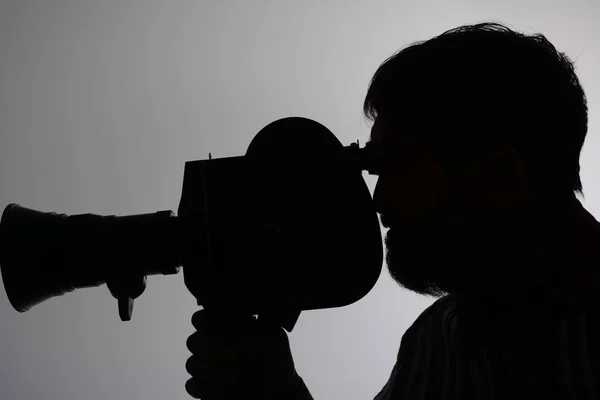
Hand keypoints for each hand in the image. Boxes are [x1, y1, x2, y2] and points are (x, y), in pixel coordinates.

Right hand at [185, 310, 299, 399]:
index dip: (210, 326)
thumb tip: (233, 345)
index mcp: (227, 326)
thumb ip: (256, 334)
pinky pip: (191, 385)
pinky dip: (208, 388)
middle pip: (193, 341)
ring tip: (235, 376)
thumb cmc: (276, 362)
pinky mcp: (202, 386)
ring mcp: (206, 365)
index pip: (202, 318)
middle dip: (214, 352)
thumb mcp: (274, 340)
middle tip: (236, 360)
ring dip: (215, 373)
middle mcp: (212, 343)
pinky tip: (224, 388)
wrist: (276, 393)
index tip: (228, 334)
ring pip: (192, 364)